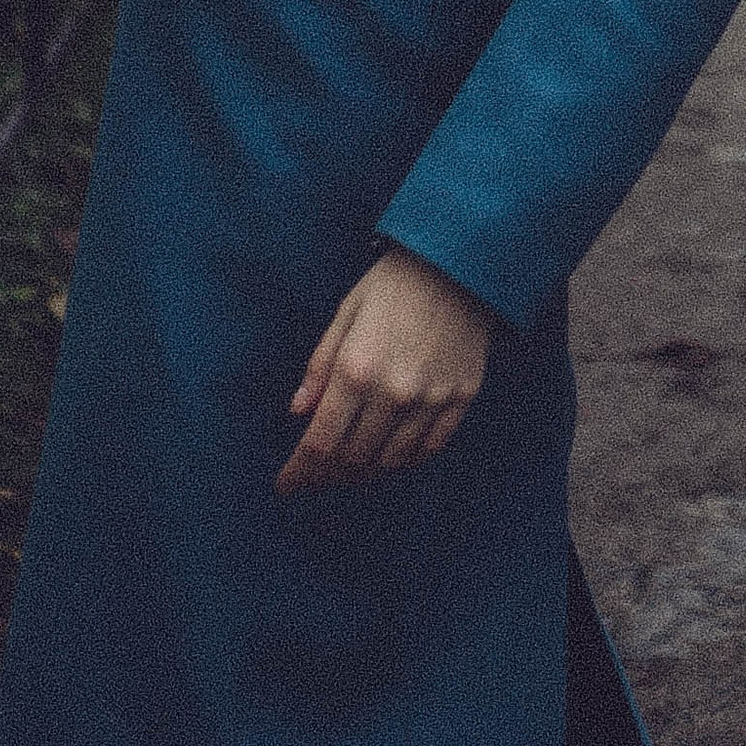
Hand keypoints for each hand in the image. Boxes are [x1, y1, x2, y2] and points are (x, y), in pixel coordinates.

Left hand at [277, 247, 491, 494]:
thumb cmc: (395, 283)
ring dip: (364, 473)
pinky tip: (390, 459)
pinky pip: (429, 448)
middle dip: (327, 476)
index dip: (298, 472)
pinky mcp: (460, 397)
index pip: (319, 443)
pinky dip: (405, 462)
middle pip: (353, 459)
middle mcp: (393, 393)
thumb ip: (320, 365)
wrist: (460, 260)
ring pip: (390, 461)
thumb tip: (298, 411)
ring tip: (348, 472)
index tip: (285, 485)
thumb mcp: (347, 313)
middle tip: (315, 477)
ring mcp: (431, 398)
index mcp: (356, 369)